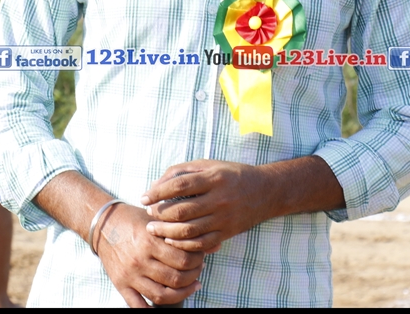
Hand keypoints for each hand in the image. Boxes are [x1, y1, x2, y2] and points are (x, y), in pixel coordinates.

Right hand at [94, 203, 202, 307]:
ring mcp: (130, 275)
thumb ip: (183, 231)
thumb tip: (215, 244)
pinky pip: (138, 306)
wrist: (103, 224)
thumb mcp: (158, 219)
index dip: (198, 261)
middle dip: (193, 276)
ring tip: (190, 286)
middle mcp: (140, 260)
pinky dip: (153, 311)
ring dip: (182, 293)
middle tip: (198, 271)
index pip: (183, 259)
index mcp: (150, 241)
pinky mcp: (121, 284)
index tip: (201, 257)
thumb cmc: (134, 219)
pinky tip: (168, 304)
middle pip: (175, 278)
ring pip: (162, 295)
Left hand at [140, 160, 269, 253]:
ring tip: (154, 229)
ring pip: (189, 231)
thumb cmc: (230, 175)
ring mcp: (224, 218)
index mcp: (214, 178)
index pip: (180, 185)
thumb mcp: (208, 165)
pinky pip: (200, 244)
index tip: (144, 198)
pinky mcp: (226, 233)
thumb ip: (181, 171)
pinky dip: (182, 244)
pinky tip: (171, 239)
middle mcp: (220, 199)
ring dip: (166, 232)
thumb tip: (155, 185)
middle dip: (160, 215)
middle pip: (182, 211)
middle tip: (148, 214)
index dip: (158, 192)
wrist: (265, 192)